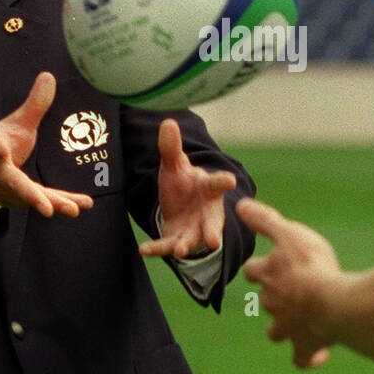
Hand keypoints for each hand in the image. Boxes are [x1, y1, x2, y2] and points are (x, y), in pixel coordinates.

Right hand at [0, 72, 93, 216]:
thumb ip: (34, 105)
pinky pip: (45, 200)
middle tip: (44, 205)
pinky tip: (85, 203)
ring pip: (32, 198)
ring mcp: (11, 190)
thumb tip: (49, 76)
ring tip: (73, 208)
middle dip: (30, 195)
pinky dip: (64, 202)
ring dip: (54, 203)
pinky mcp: (24, 199)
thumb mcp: (14, 123)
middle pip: (14, 184)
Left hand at [137, 118, 236, 258]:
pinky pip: (166, 246)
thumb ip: (171, 148)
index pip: (217, 184)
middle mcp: (206, 212)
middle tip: (214, 240)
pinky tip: (143, 250)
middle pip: (212, 223)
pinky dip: (155, 249)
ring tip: (180, 251)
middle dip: (212, 231)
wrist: (181, 206)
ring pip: (192, 240)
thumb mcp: (175, 164)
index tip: (230, 179)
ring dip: (186, 246)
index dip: (223, 181)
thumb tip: (167, 122)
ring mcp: (193, 229)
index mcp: (209, 189)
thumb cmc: (184, 183)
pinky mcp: (176, 240)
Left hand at [237, 197, 340, 368]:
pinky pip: (303, 358)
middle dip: (274, 297)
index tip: (266, 265)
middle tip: (291, 290)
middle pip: (265, 301)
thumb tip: (239, 205)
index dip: (259, 267)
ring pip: (277, 331)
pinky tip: (318, 353)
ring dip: (285, 327)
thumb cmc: (312, 265)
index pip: (253, 270)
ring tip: (299, 321)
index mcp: (267, 275)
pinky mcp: (306, 346)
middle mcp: (272, 304)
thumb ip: (265, 220)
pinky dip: (309, 356)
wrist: (333, 303)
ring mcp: (288, 329)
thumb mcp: (289, 233)